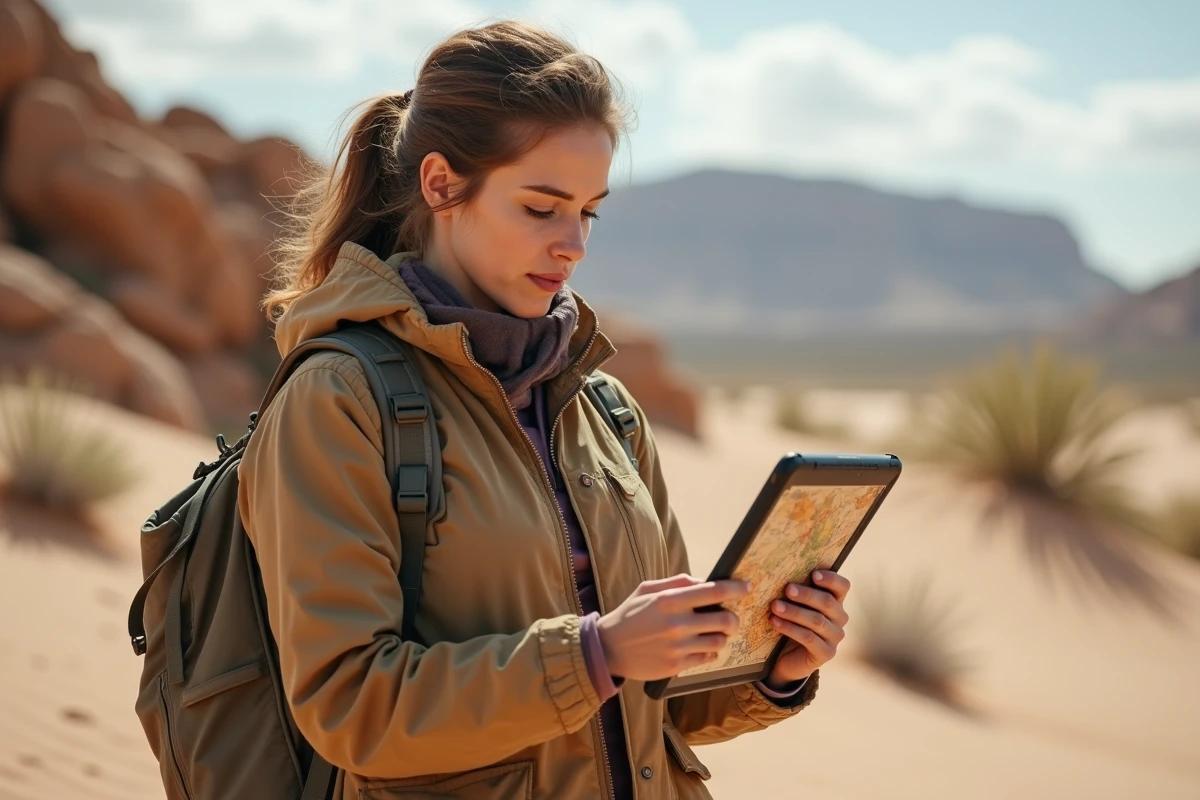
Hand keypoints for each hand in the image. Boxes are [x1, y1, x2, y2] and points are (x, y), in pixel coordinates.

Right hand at [596, 574, 748, 681]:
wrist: (608, 648)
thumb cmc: (630, 614)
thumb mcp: (647, 589)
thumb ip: (677, 582)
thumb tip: (703, 581)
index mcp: (670, 600)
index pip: (714, 591)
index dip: (736, 588)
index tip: (747, 587)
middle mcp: (677, 624)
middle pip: (726, 620)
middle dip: (733, 617)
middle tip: (729, 616)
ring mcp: (678, 647)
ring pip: (720, 641)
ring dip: (722, 635)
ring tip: (713, 631)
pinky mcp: (676, 666)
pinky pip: (707, 657)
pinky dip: (710, 651)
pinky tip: (701, 645)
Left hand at [762, 570, 849, 688]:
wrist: (786, 658)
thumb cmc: (790, 623)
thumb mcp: (794, 605)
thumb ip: (796, 591)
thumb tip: (783, 571)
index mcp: (835, 602)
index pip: (842, 587)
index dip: (831, 579)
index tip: (813, 574)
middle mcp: (840, 619)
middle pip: (828, 602)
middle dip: (806, 594)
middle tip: (787, 589)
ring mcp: (835, 637)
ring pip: (817, 621)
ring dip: (794, 612)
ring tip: (775, 606)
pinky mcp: (826, 653)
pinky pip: (809, 638)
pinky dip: (791, 628)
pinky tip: (775, 622)